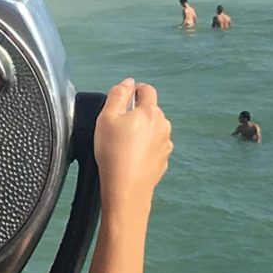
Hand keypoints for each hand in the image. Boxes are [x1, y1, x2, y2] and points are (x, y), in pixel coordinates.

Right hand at [92, 79, 170, 217]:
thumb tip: (127, 82)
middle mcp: (163, 124)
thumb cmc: (113, 153)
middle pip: (151, 108)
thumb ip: (117, 95)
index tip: (122, 101)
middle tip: (118, 125)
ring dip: (142, 129)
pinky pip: (155, 144)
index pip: (147, 89)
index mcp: (150, 111)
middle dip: (137, 112)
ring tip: (124, 143)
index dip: (133, 91)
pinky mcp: (164, 159)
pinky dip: (146, 145)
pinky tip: (132, 156)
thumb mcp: (106, 118)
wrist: (126, 189)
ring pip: (154, 127)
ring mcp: (166, 143)